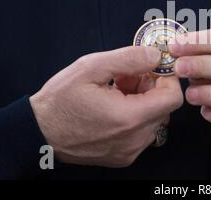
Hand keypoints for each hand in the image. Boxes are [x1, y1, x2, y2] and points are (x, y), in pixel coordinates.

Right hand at [30, 46, 182, 167]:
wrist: (38, 132)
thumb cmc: (60, 101)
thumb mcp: (91, 68)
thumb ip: (128, 59)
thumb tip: (156, 55)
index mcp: (128, 117)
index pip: (172, 98)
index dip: (166, 78)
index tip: (152, 68)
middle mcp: (134, 139)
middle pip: (164, 107)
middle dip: (151, 86)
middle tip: (126, 76)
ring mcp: (129, 151)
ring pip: (154, 119)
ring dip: (143, 100)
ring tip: (116, 89)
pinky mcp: (123, 156)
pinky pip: (142, 132)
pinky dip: (135, 116)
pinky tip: (114, 106)